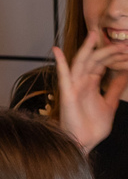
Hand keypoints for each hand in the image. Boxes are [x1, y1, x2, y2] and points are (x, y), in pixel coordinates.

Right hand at [54, 34, 127, 152]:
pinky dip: (60, 63)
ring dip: (87, 49)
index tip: (126, 50)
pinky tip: (57, 51)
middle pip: (94, 61)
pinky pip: (63, 76)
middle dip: (106, 50)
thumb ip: (115, 89)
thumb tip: (125, 74)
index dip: (113, 56)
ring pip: (80, 63)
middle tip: (121, 42)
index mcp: (92, 84)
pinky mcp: (67, 94)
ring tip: (94, 35)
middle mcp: (82, 83)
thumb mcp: (110, 104)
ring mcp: (74, 87)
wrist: (84, 143)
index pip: (101, 64)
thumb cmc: (92, 127)